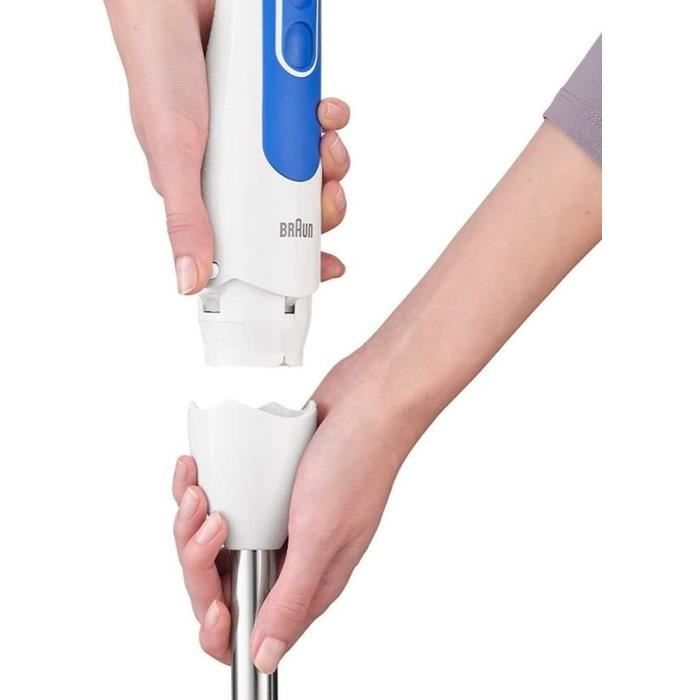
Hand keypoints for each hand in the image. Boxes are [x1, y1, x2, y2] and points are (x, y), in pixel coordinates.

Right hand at [105, 0, 350, 293]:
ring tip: (324, 139)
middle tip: (328, 191)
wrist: (174, 1)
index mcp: (215, 194)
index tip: (328, 266)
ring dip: (332, 158)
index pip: (263, 242)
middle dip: (325, 205)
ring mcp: (266, 136)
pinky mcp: (283, 104)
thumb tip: (188, 282)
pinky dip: (330, 118)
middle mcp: (244, 170)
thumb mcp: (172, 154)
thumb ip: (186, 218)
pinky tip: (324, 110)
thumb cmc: (159, 71)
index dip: (297, 257)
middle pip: (301, 208)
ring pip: (317, 168)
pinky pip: (320, 122)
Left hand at [171, 350, 425, 670]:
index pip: (249, 626)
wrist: (368, 398)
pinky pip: (219, 499)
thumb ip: (290, 600)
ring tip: (201, 488)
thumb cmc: (358, 461)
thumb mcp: (321, 537)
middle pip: (219, 579)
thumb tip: (265, 657)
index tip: (215, 600)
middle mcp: (288, 553)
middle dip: (199, 556)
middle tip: (213, 520)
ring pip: (212, 539)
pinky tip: (199, 468)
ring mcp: (273, 518)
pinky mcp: (264, 487)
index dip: (220, 624)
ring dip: (192, 518)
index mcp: (307, 579)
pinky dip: (200, 486)